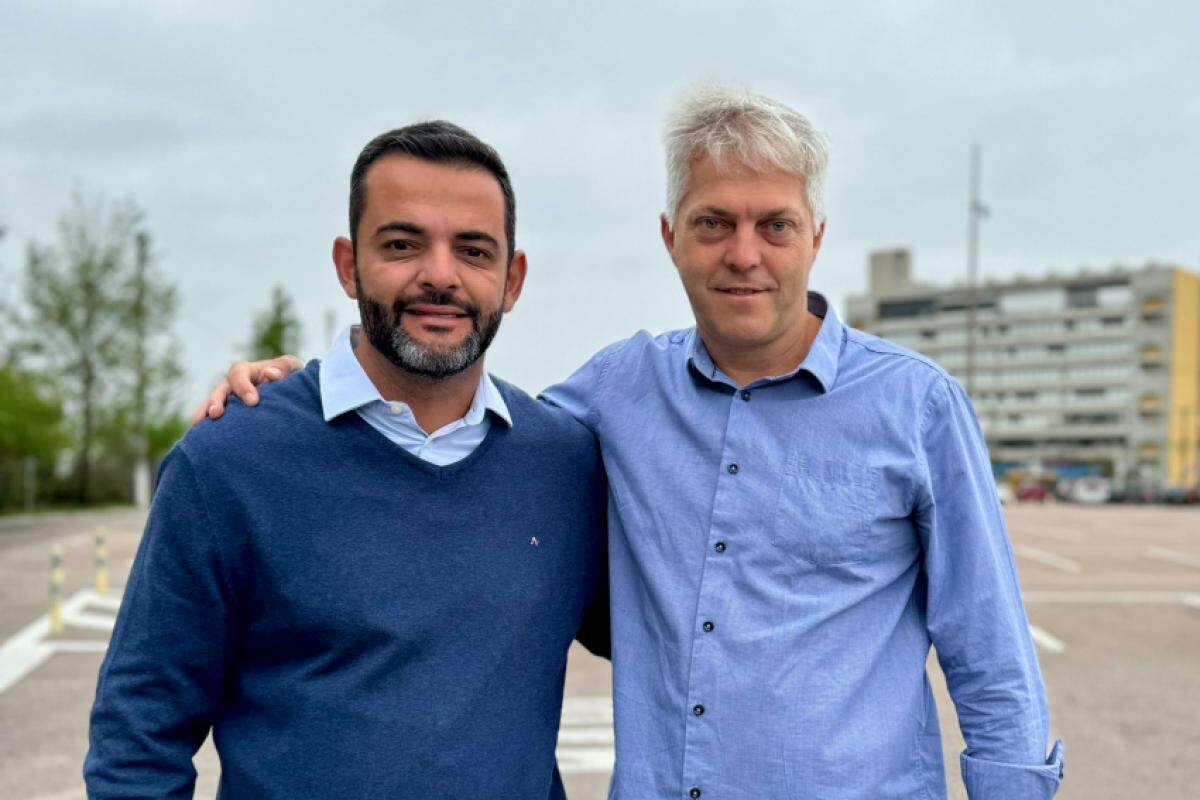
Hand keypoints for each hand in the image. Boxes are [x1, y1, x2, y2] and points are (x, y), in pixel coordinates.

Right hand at [190, 355, 304, 423]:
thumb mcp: (292, 369)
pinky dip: (205, 426)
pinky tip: (200, 438)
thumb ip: (284, 368)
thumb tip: (270, 374)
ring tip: (197, 424)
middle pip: (220, 389)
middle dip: (216, 400)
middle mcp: (233, 384)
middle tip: (216, 413)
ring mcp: (228, 399)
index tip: (253, 401)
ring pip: (211, 404)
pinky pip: (212, 418)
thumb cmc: (291, 378)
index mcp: (249, 371)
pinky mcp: (227, 415)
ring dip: (204, 413)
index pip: (239, 373)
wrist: (291, 395)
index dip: (243, 385)